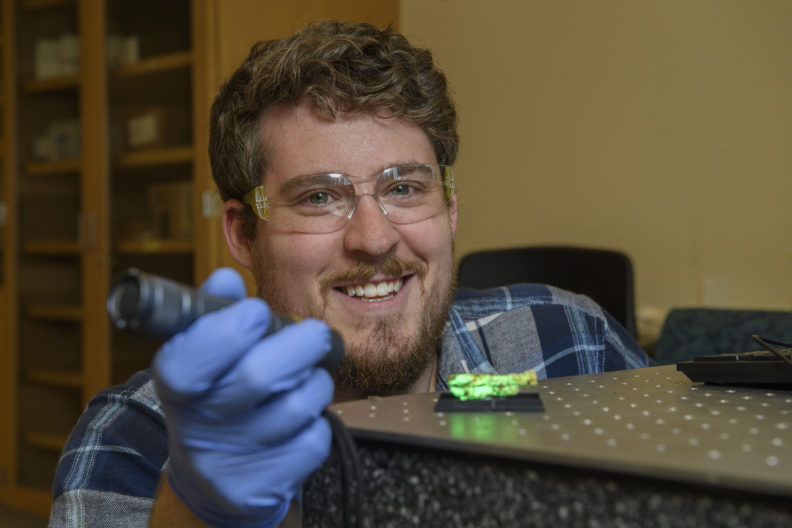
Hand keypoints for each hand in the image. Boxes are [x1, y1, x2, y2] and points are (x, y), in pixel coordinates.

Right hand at [153, 267, 333, 527]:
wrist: (214, 479)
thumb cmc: (215, 399)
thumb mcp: (202, 357)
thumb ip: (215, 313)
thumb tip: (226, 278)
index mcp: (177, 384)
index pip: (193, 355)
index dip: (232, 326)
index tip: (257, 311)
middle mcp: (197, 425)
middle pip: (258, 376)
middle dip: (300, 345)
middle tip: (314, 335)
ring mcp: (229, 462)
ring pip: (297, 406)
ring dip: (315, 384)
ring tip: (306, 379)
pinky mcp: (261, 489)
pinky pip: (313, 442)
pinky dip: (318, 424)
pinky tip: (302, 420)